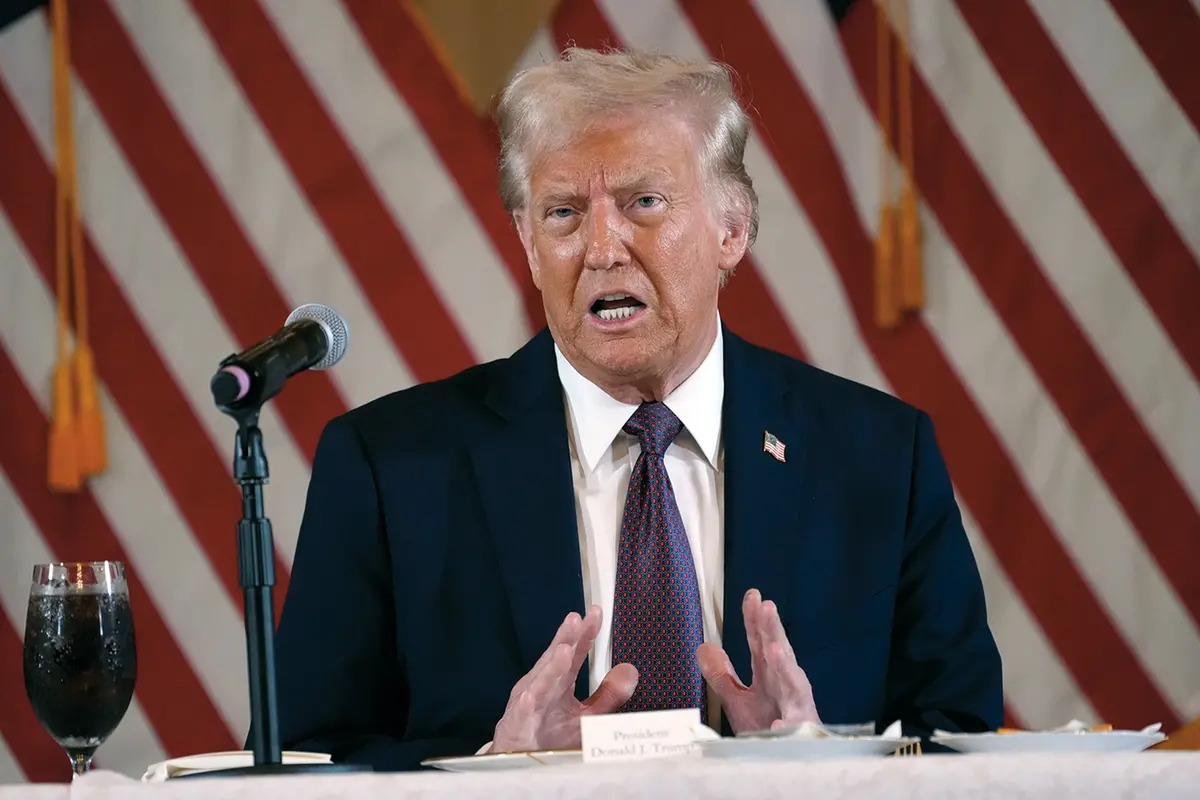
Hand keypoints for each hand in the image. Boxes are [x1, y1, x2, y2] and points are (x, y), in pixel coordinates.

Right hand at [490, 605, 638, 751]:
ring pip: (540, 683)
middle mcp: (543, 686)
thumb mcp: (587, 716)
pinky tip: (531, 696)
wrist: (520, 761)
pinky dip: (527, 705)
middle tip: (576, 620)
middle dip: (566, 640)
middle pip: (556, 660)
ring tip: (564, 651)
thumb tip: (630, 671)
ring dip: (551, 667)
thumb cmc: (551, 736)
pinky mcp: (517, 725)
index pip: (574, 653)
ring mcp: (528, 704)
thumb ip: (608, 695)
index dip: (585, 633)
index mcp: (559, 681)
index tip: (596, 612)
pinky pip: (522, 715)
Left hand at [697, 589, 819, 732]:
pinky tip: (779, 724)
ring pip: (793, 685)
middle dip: (773, 631)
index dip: (755, 619)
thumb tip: (704, 646)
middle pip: (779, 653)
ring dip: (785, 667)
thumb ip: (722, 674)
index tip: (752, 595)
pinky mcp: (800, 734)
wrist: (786, 762)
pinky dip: (787, 726)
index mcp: (768, 675)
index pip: (760, 642)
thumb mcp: (738, 700)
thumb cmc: (766, 728)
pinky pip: (793, 730)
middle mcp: (784, 686)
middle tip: (766, 608)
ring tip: (774, 650)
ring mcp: (795, 709)